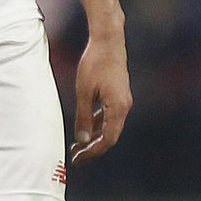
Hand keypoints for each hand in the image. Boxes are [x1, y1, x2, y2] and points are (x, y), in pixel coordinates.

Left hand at [70, 34, 130, 164]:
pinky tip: (85, 126)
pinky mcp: (118, 94)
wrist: (108, 40)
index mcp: (118, 108)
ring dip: (94, 136)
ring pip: (109, 126)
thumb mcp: (84, 92)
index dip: (92, 152)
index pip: (108, 140)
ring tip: (77, 145)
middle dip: (92, 148)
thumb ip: (83, 117)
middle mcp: (124, 107)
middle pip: (110, 136)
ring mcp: (123, 101)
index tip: (78, 159)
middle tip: (75, 157)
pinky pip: (109, 115)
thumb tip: (82, 140)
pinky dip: (97, 123)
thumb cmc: (95, 63)